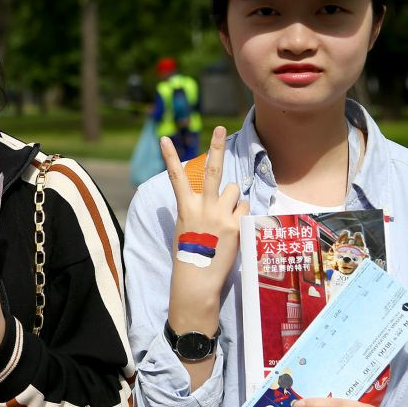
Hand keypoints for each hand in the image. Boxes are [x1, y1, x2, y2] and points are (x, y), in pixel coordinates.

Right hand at [162, 125, 248, 296]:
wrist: (197, 278)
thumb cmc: (191, 254)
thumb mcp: (188, 227)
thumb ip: (200, 208)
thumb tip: (225, 195)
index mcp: (186, 207)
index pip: (176, 176)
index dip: (169, 156)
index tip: (164, 138)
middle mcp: (203, 207)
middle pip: (212, 171)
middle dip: (216, 146)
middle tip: (220, 128)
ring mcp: (220, 215)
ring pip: (233, 191)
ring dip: (232, 200)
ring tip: (225, 219)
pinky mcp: (236, 225)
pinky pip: (244, 209)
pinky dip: (241, 216)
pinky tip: (233, 230)